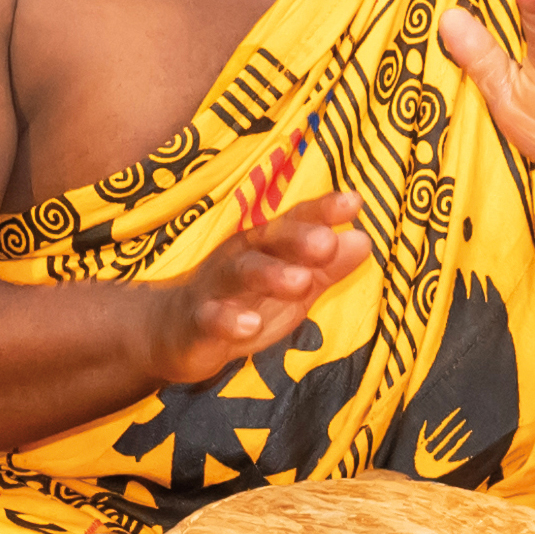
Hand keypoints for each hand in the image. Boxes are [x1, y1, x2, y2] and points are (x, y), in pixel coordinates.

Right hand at [139, 195, 369, 389]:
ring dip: (269, 275)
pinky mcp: (196, 323)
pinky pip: (211, 319)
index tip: (353, 202)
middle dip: (298, 238)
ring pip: (241, 275)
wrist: (172, 331)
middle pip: (268, 240)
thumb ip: (325, 266)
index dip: (322, 211)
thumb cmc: (241, 301)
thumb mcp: (290, 285)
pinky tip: (250, 326)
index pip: (296, 222)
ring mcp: (216, 288)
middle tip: (328, 242)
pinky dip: (229, 321)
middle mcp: (240, 258)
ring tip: (300, 282)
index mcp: (266, 245)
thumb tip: (362, 240)